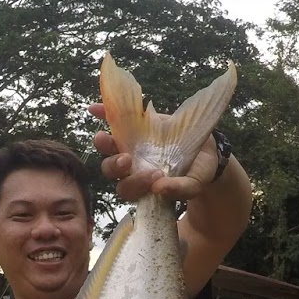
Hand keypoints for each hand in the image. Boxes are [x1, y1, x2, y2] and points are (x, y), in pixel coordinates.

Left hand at [90, 104, 218, 203]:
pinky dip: (103, 113)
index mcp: (142, 184)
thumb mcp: (194, 181)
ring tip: (104, 137)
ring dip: (103, 143)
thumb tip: (160, 189)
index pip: (127, 190)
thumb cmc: (196, 170)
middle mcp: (131, 166)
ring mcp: (129, 144)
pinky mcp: (132, 124)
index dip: (133, 185)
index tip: (153, 176)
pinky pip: (113, 118)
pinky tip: (95, 109)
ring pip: (108, 147)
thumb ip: (181, 189)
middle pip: (111, 170)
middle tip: (128, 161)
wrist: (204, 146)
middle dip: (115, 166)